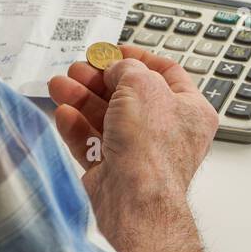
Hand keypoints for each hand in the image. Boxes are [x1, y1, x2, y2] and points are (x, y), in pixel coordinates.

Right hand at [47, 45, 217, 234]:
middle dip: (99, 80)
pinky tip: (63, 112)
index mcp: (190, 110)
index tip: (114, 51)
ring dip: (81, 98)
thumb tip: (115, 68)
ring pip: (106, 118)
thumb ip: (126, 67)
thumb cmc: (151, 146)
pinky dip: (76, 127)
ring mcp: (139, 153)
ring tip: (60, 85)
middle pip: (129, 95)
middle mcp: (167, 132)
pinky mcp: (113, 171)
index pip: (167, 73)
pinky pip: (92, 143)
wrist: (134, 200)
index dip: (138, 58)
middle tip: (79, 68)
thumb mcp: (141, 83)